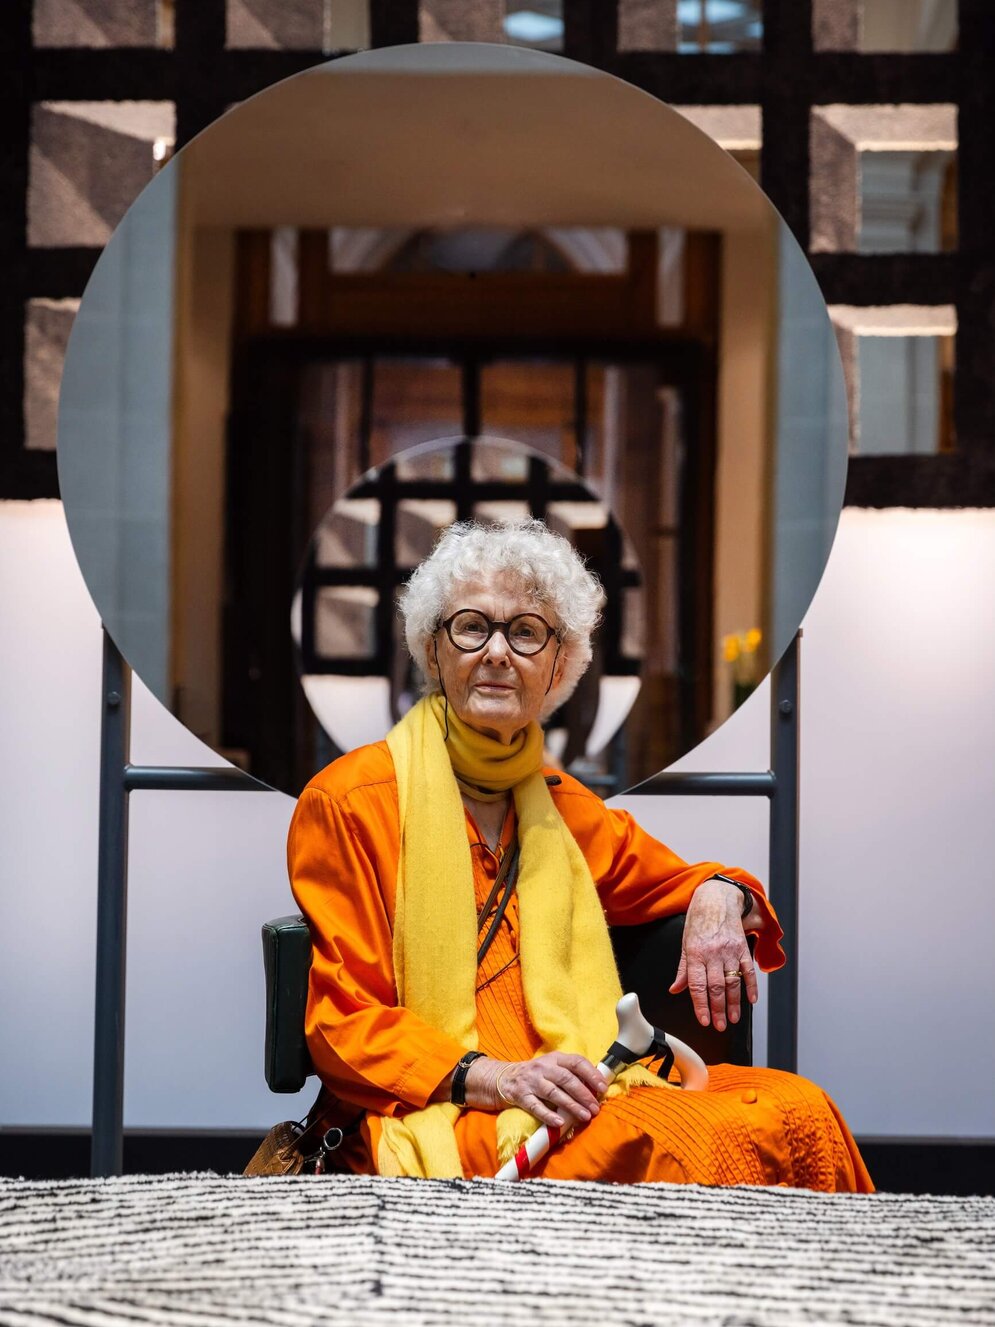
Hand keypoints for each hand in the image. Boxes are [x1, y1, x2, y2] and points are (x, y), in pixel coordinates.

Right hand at [468, 1053, 605, 1129]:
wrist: (502, 1078)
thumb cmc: (535, 1074)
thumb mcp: (551, 1067)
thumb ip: (569, 1072)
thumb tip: (596, 1085)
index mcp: (554, 1058)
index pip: (576, 1062)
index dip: (591, 1074)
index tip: (603, 1087)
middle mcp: (543, 1068)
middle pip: (567, 1079)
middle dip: (584, 1094)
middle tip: (595, 1107)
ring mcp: (531, 1082)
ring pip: (554, 1093)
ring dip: (572, 1105)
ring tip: (585, 1116)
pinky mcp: (521, 1096)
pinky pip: (536, 1106)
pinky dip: (548, 1114)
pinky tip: (560, 1122)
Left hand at [669, 879, 757, 1031]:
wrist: (717, 898)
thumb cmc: (699, 921)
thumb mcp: (685, 943)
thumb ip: (683, 969)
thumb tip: (675, 989)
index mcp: (695, 953)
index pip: (697, 985)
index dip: (700, 1005)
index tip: (703, 1020)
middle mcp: (713, 953)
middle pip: (716, 987)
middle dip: (717, 1009)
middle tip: (719, 1026)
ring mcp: (730, 950)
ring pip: (733, 982)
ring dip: (733, 1003)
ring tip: (732, 1019)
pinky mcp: (743, 948)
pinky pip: (748, 971)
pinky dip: (751, 987)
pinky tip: (750, 1000)